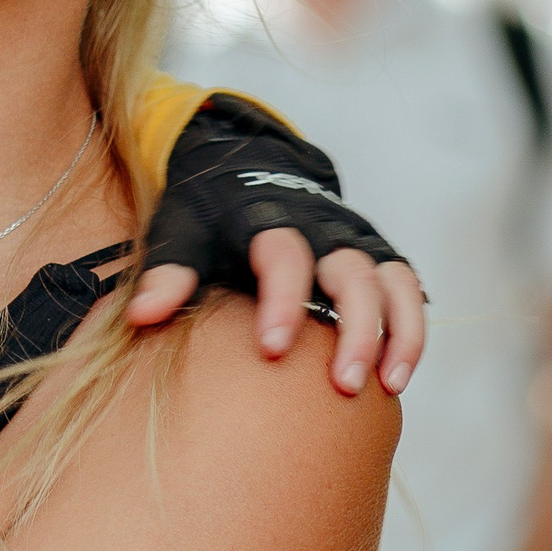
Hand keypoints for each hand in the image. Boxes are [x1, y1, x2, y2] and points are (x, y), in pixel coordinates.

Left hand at [127, 231, 425, 397]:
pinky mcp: (375, 252)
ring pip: (392, 280)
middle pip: (352, 272)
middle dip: (355, 328)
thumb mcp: (179, 230)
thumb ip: (168, 271)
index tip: (271, 348)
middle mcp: (319, 226)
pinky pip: (406, 288)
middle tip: (343, 384)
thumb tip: (142, 316)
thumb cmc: (208, 211)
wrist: (246, 164)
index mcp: (265, 217)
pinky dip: (409, 329)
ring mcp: (353, 238)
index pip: (283, 255)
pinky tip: (396, 376)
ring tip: (387, 386)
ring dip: (397, 332)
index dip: (282, 300)